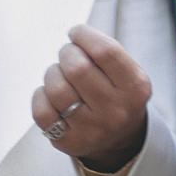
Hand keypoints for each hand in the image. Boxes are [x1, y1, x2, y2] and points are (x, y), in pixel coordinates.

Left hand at [32, 25, 150, 171]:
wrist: (119, 140)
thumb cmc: (116, 94)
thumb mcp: (127, 73)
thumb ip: (105, 52)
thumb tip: (75, 34)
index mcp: (135, 88)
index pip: (105, 52)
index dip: (84, 35)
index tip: (76, 32)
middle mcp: (116, 111)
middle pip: (77, 68)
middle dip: (66, 53)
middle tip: (68, 54)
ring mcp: (91, 130)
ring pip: (56, 89)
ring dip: (52, 73)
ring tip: (60, 74)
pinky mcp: (69, 142)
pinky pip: (41, 111)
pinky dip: (41, 95)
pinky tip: (50, 94)